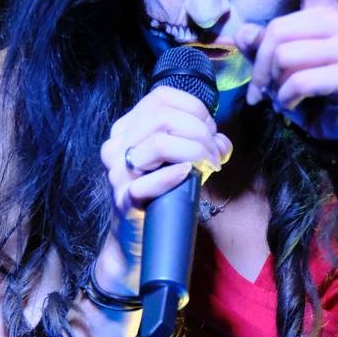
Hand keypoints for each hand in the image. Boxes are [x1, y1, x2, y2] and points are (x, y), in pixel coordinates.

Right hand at [100, 86, 231, 223]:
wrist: (140, 239)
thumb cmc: (163, 195)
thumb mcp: (181, 160)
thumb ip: (201, 144)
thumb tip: (221, 142)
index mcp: (127, 128)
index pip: (161, 97)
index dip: (194, 108)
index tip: (210, 130)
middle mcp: (116, 145)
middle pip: (163, 117)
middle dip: (200, 132)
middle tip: (215, 154)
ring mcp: (117, 172)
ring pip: (158, 144)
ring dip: (194, 152)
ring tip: (209, 166)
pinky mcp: (123, 200)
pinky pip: (146, 183)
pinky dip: (172, 176)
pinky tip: (188, 175)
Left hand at [238, 0, 337, 139]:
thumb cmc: (308, 94)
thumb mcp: (277, 68)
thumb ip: (260, 46)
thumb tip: (246, 34)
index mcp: (324, 12)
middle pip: (278, 31)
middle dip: (262, 66)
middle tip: (265, 90)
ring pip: (285, 55)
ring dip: (274, 85)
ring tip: (285, 97)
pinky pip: (297, 80)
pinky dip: (286, 100)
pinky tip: (297, 106)